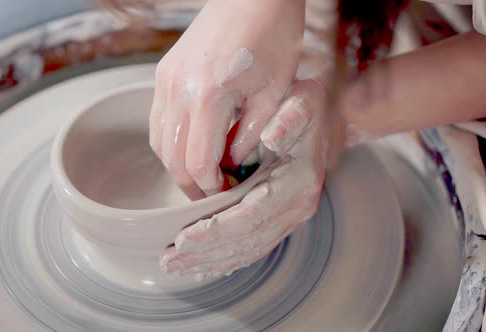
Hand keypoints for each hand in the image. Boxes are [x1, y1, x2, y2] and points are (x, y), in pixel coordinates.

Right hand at [149, 0, 305, 198]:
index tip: (224, 194)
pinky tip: (189, 145)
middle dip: (191, 184)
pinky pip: (157, 119)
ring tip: (201, 173)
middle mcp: (178, 89)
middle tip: (211, 193)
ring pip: (158, 141)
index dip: (209, 188)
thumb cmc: (273, 36)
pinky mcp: (164, 73)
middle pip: (171, 158)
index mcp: (209, 96)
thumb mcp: (274, 93)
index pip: (197, 163)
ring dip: (177, 164)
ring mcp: (166, 79)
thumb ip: (250, 136)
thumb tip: (232, 164)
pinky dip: (169, 141)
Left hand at [159, 78, 341, 277]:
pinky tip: (200, 266)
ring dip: (209, 261)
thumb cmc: (301, 110)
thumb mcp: (300, 104)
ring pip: (246, 250)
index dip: (216, 230)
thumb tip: (271, 137)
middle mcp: (296, 209)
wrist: (316, 119)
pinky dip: (224, 259)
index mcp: (297, 185)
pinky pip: (250, 247)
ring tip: (175, 266)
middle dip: (205, 254)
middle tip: (169, 261)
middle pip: (246, 242)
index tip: (184, 237)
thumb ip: (289, 119)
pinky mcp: (278, 221)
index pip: (251, 216)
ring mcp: (288, 219)